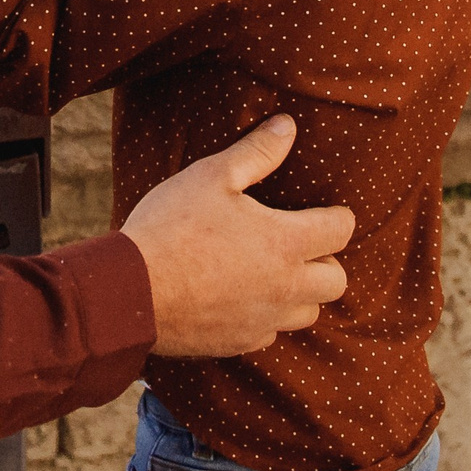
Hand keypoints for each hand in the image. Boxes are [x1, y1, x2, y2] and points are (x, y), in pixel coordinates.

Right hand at [118, 116, 351, 358]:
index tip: (326, 211)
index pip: (340, 231)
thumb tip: (288, 126)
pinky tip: (242, 298)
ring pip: (307, 313)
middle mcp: (285, 288)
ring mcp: (263, 321)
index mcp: (285, 243)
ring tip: (274, 272)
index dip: (338, 217)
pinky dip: (266, 317)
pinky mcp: (238, 344)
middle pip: (335, 281)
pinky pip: (270, 334)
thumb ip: (256, 152)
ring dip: (301, 293)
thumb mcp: (212, 176)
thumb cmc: (172, 227)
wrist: (130, 291)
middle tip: (299, 243)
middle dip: (326, 260)